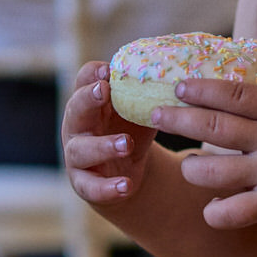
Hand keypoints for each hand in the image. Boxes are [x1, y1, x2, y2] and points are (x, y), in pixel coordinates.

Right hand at [61, 61, 159, 206]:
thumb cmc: (131, 130)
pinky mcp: (84, 183)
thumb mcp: (140, 112)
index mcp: (91, 102)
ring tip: (126, 144)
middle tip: (104, 90)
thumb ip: (150, 96)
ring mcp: (77, 155)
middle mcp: (78, 126)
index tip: (108, 69)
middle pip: (75, 109)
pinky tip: (126, 185)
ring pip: (81, 150)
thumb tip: (181, 77)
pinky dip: (108, 187)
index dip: (93, 73)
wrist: (125, 173)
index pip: (84, 80)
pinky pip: (91, 186)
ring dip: (103, 145)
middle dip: (87, 98)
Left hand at [155, 80, 256, 231]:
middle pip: (214, 127)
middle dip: (179, 119)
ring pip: (216, 172)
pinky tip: (212, 210)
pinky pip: (239, 212)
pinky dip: (220, 213)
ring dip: (194, 169)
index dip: (204, 88)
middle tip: (156, 115)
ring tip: (184, 166)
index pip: (235, 94)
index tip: (180, 84)